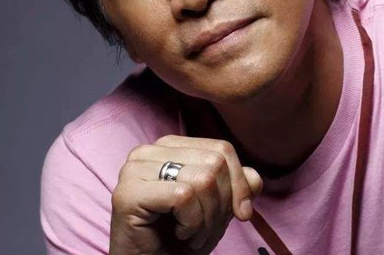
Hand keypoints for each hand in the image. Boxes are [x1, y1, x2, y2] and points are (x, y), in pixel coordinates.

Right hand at [109, 135, 262, 254]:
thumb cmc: (178, 237)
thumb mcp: (216, 208)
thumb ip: (236, 186)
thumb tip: (255, 179)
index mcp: (169, 146)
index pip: (222, 149)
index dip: (239, 183)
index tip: (242, 213)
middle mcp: (149, 151)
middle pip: (215, 162)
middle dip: (222, 204)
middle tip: (207, 229)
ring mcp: (135, 169)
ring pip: (203, 179)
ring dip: (207, 218)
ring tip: (193, 234)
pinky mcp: (128, 193)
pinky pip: (183, 197)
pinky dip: (191, 223)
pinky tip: (180, 233)